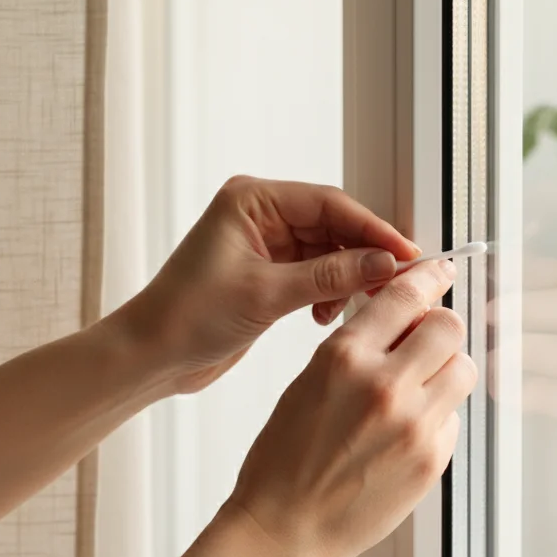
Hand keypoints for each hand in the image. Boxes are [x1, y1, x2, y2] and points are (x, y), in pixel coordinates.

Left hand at [123, 176, 419, 393]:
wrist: (151, 355)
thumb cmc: (186, 317)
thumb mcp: (266, 295)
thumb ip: (330, 276)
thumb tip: (382, 264)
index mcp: (252, 200)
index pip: (330, 203)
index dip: (372, 229)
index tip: (405, 253)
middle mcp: (259, 215)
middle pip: (334, 224)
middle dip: (364, 254)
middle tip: (395, 282)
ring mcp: (264, 244)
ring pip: (329, 250)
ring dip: (347, 277)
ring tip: (358, 304)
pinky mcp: (268, 273)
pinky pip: (316, 273)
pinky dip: (329, 292)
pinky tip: (327, 315)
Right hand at [225, 260, 474, 556]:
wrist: (287, 529)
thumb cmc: (286, 458)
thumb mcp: (309, 382)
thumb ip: (359, 348)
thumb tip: (405, 320)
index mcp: (345, 358)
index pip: (406, 296)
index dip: (428, 278)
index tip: (439, 273)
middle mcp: (384, 386)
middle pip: (450, 327)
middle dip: (439, 330)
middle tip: (423, 344)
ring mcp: (414, 425)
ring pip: (463, 370)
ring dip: (445, 372)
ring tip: (415, 391)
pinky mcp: (432, 460)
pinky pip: (453, 418)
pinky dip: (437, 418)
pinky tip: (403, 434)